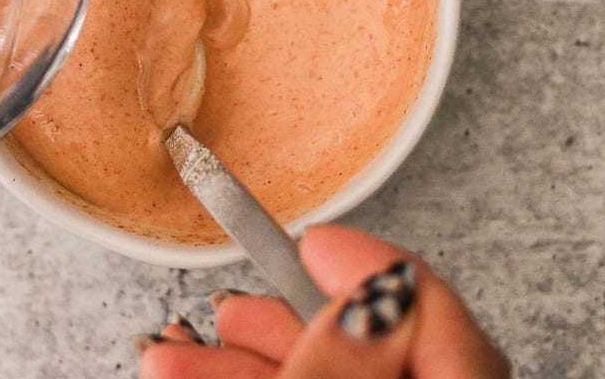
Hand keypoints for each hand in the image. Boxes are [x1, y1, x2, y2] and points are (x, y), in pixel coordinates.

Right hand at [137, 224, 510, 378]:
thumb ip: (347, 364)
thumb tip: (367, 293)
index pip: (431, 311)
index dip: (371, 265)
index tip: (315, 240)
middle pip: (364, 343)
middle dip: (279, 317)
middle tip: (233, 294)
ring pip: (321, 377)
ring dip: (236, 358)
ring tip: (173, 350)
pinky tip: (185, 373)